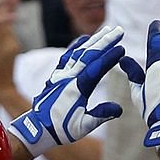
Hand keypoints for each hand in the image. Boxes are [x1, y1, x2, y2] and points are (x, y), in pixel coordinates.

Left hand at [9, 25, 125, 155]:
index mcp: (77, 89)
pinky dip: (76, 46)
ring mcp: (61, 75)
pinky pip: (67, 56)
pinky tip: (84, 39)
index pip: (96, 68)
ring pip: (79, 52)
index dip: (109, 57)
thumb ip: (100, 116)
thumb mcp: (83, 126)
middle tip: (119, 30)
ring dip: (94, 40)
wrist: (38, 128)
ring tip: (106, 31)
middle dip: (105, 41)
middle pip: (89, 55)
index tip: (121, 48)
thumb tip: (119, 109)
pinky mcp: (57, 76)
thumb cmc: (61, 129)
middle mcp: (68, 78)